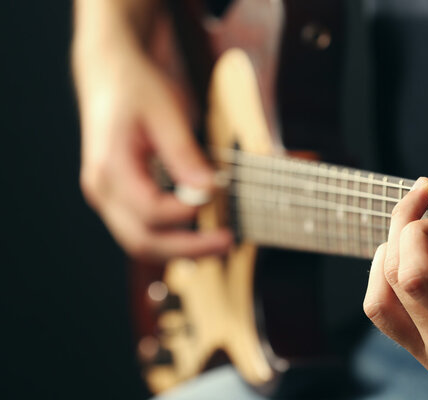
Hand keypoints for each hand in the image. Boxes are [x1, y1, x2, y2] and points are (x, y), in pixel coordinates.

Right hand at [72, 1, 230, 260]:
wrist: (110, 76)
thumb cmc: (137, 89)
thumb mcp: (165, 112)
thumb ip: (183, 153)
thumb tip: (209, 188)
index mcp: (110, 166)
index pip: (149, 209)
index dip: (186, 211)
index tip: (219, 197)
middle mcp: (102, 189)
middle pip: (141, 240)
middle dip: (187, 248)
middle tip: (228, 242)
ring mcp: (107, 197)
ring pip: (140, 243)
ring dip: (180, 250)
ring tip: (218, 243)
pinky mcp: (118, 198)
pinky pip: (141, 230)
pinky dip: (170, 238)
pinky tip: (199, 233)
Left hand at [364, 173, 427, 398]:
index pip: (415, 277)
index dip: (417, 232)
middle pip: (391, 277)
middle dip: (400, 227)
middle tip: (422, 200)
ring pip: (376, 300)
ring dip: (385, 254)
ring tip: (410, 230)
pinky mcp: (424, 356)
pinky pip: (384, 313)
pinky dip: (385, 278)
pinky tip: (408, 258)